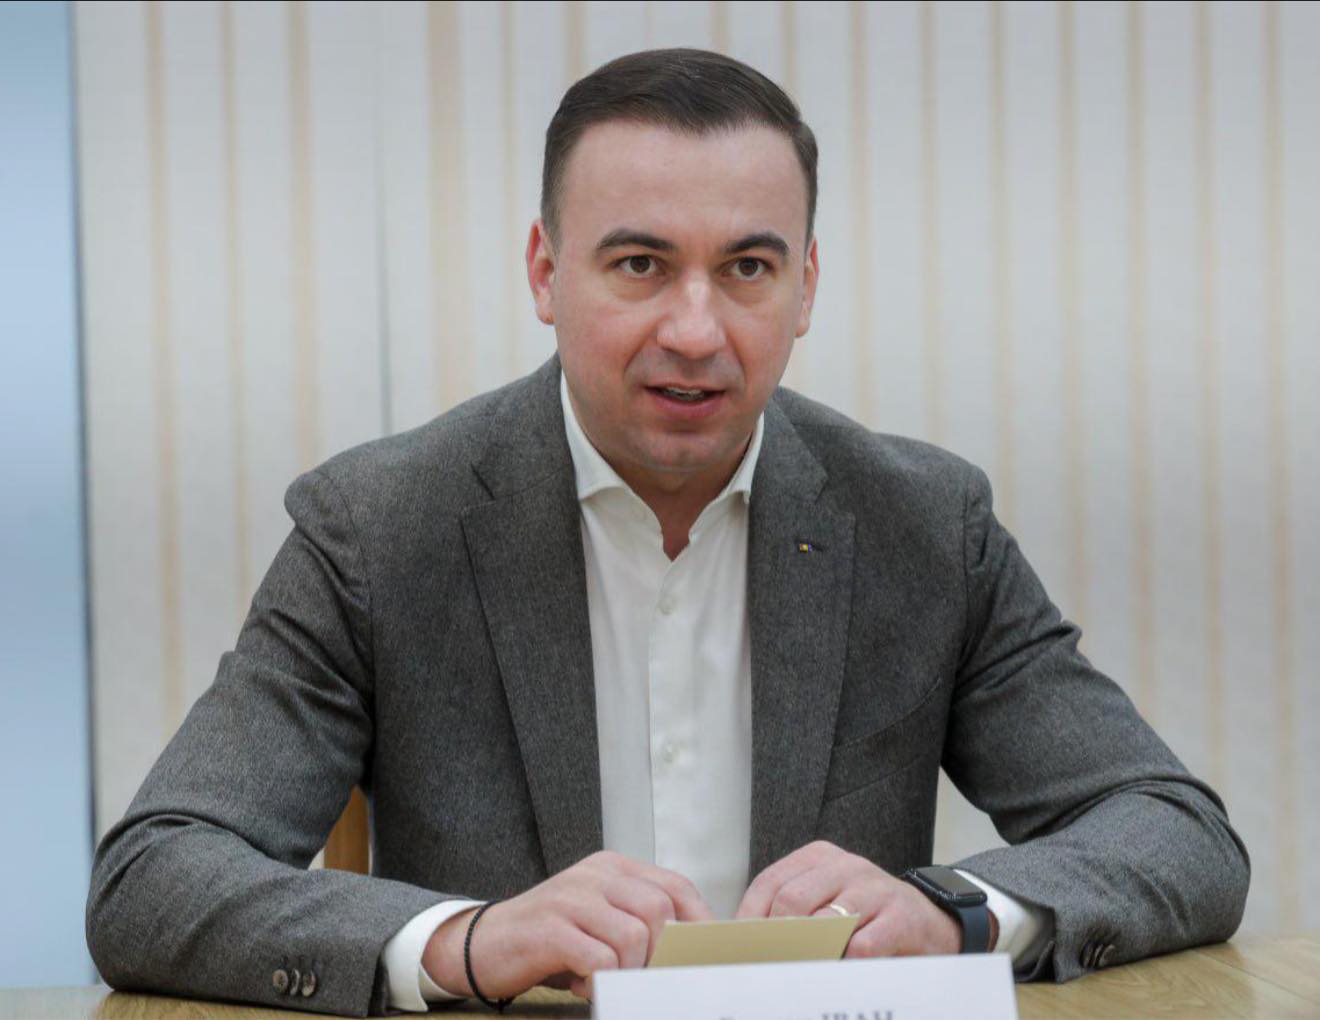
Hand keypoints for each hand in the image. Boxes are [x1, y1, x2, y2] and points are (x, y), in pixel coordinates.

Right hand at [421, 850, 713, 1001]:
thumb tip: (688, 948)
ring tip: (607, 980)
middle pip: (659, 910)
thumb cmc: (549, 935)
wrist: (482, 942)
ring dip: (629, 971)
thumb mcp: (598, 915)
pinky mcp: (550, 928)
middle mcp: (595, 875)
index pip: (675, 885)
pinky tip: (583, 984)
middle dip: (661, 953)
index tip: (704, 954)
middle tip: (644, 976)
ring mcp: (571, 898)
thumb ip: (636, 917)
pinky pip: (600, 959)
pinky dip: (600, 982)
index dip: (698, 921)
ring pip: (634, 936)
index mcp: (612, 867)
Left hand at [735, 841, 973, 957]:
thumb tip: (745, 941)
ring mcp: (874, 888)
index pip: (770, 882)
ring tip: (798, 973)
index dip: (749, 918)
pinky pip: (862, 945)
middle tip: (767, 966)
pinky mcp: (900, 916)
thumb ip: (793, 912)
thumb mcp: (827, 901)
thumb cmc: (867, 917)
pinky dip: (845, 965)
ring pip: (824, 922)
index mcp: (819, 857)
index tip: (737, 948)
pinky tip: (840, 974)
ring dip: (808, 953)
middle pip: (792, 901)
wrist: (933, 923)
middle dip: (775, 938)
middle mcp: (846, 865)